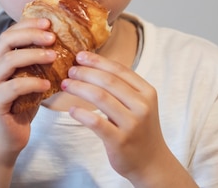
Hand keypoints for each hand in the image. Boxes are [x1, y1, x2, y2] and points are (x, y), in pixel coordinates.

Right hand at [0, 17, 55, 158]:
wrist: (8, 138)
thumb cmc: (21, 105)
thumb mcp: (28, 77)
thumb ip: (34, 61)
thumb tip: (59, 39)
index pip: (8, 33)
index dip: (28, 24)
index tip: (48, 22)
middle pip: (6, 41)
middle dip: (31, 35)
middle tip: (52, 36)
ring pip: (9, 61)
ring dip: (34, 55)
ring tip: (54, 56)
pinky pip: (14, 86)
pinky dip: (33, 82)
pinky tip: (48, 83)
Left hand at [61, 51, 196, 187]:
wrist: (151, 162)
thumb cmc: (139, 128)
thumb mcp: (139, 104)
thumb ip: (122, 87)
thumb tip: (92, 65)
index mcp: (147, 92)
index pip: (119, 69)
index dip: (98, 60)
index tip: (80, 55)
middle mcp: (142, 106)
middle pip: (108, 81)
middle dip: (85, 72)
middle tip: (70, 70)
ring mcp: (132, 124)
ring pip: (100, 97)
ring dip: (79, 88)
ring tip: (66, 85)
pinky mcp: (120, 141)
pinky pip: (95, 122)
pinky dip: (81, 113)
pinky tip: (72, 109)